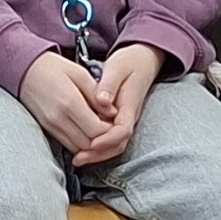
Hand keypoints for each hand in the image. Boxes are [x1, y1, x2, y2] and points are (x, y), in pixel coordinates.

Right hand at [18, 53, 111, 158]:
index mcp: (70, 102)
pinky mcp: (46, 129)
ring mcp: (51, 126)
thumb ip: (97, 94)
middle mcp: (58, 119)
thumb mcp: (79, 73)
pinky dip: (80, 142)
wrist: (22, 69)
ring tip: (97, 127)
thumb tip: (113, 113)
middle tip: (109, 126)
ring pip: (79, 148)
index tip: (114, 120)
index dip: (110, 130)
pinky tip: (84, 129)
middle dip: (103, 139)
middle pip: (89, 144)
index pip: (96, 130)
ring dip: (92, 143)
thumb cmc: (52, 67)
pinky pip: (68, 145)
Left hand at [69, 43, 163, 167]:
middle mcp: (127, 117)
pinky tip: (79, 147)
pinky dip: (95, 146)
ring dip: (96, 154)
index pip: (122, 131)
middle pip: (117, 144)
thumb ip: (109, 84)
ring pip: (113, 145)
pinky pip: (107, 139)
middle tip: (79, 158)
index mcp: (129, 106)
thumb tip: (101, 101)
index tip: (92, 143)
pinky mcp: (115, 120)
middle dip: (99, 154)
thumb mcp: (118, 67)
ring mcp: (122, 120)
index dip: (108, 140)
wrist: (143, 60)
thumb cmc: (130, 62)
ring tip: (77, 158)